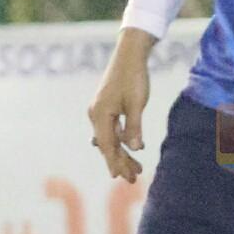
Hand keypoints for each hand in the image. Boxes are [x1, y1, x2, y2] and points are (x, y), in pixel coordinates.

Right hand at [89, 27, 152, 182]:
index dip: (115, 163)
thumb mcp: (136, 103)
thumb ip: (134, 126)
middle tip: (134, 179)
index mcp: (100, 114)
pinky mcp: (106, 107)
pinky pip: (111, 130)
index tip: (121, 178)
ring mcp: (99, 111)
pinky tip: (133, 147)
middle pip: (107, 145)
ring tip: (137, 168)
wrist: (130, 54)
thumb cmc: (134, 77)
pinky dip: (122, 140)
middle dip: (120, 162)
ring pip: (110, 138)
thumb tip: (135, 149)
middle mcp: (95, 114)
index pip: (107, 146)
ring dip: (122, 153)